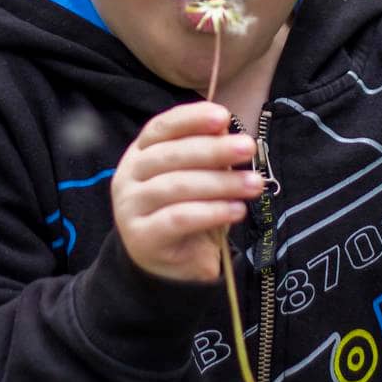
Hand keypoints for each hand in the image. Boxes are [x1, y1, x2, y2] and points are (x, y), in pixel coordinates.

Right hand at [110, 101, 264, 283]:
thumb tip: (224, 128)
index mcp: (140, 152)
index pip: (161, 127)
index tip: (223, 117)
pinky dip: (212, 212)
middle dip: (214, 149)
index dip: (191, 119)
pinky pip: (179, 219)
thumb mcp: (199, 176)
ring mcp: (130, 207)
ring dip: (220, 183)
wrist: (169, 264)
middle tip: (248, 147)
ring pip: (176, 186)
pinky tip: (237, 210)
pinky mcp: (141, 237)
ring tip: (253, 184)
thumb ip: (207, 152)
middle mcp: (128, 176)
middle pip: (170, 155)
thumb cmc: (187, 210)